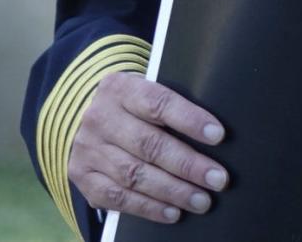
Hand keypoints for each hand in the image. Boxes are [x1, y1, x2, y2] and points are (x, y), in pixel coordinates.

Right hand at [68, 71, 228, 223]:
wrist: (86, 117)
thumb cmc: (131, 105)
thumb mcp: (144, 92)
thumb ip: (170, 107)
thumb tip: (213, 134)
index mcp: (120, 88)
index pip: (159, 103)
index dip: (190, 120)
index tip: (218, 135)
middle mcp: (100, 118)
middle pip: (150, 144)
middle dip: (188, 165)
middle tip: (217, 178)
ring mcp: (88, 149)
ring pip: (135, 175)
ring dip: (173, 191)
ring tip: (201, 200)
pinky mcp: (83, 177)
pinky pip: (118, 198)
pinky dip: (149, 207)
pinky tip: (173, 212)